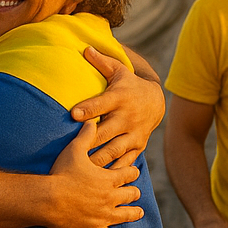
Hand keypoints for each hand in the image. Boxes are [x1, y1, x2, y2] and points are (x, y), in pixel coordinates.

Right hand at [46, 119, 144, 227]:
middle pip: (131, 195)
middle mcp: (111, 198)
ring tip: (138, 213)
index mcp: (109, 179)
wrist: (48, 199)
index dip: (133, 172)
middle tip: (135, 193)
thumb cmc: (61, 173)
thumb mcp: (74, 150)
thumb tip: (92, 119)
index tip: (134, 172)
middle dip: (134, 193)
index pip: (130, 175)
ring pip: (126, 216)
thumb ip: (86, 135)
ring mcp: (104, 216)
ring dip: (133, 214)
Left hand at [72, 47, 164, 166]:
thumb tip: (85, 48)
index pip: (101, 104)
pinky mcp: (138, 146)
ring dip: (97, 161)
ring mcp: (133, 133)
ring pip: (114, 151)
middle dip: (89, 143)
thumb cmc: (129, 84)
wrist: (156, 101)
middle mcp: (126, 117)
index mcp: (119, 98)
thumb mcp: (119, 70)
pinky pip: (125, 162)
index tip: (73, 114)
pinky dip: (113, 171)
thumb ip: (102, 62)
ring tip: (80, 171)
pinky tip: (98, 180)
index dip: (88, 109)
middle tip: (70, 152)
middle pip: (105, 133)